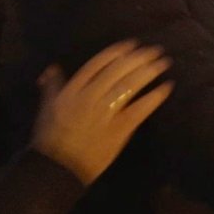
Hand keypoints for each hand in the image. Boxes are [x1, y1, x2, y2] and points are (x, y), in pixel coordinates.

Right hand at [31, 40, 173, 184]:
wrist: (56, 169)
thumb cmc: (50, 139)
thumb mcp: (46, 108)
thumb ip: (53, 86)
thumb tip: (53, 68)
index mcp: (73, 90)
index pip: (98, 64)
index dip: (116, 52)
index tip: (132, 44)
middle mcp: (89, 97)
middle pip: (118, 71)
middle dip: (138, 58)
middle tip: (155, 50)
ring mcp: (104, 113)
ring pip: (129, 86)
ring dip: (149, 72)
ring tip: (163, 63)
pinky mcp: (118, 129)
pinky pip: (140, 109)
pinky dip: (155, 97)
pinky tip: (166, 87)